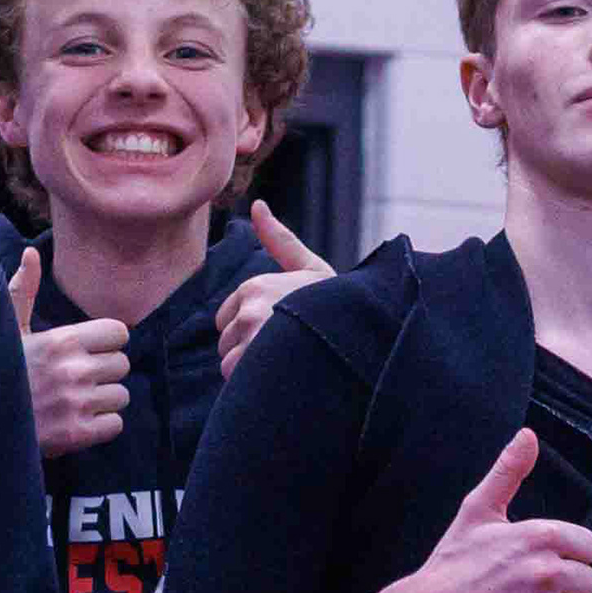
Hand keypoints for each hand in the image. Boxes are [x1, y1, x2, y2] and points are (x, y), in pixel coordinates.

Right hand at [7, 243, 129, 458]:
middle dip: (105, 371)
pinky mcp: (78, 434)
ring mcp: (77, 404)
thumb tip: (31, 252)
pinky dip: (102, 425)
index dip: (107, 342)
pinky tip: (80, 420)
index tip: (90, 350)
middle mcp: (74, 370)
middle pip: (122, 365)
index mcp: (62, 340)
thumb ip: (24, 290)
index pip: (119, 333)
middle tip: (81, 379)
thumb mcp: (7, 326)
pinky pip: (116, 424)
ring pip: (122, 395)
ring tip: (78, 400)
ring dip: (105, 399)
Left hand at [214, 204, 333, 375]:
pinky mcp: (255, 370)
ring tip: (285, 369)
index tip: (280, 331)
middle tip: (286, 353)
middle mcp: (248, 311)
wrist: (365, 340)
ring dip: (250, 373)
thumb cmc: (337, 305)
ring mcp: (251, 342)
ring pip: (229, 365)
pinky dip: (254, 388)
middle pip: (226, 342)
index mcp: (254, 286)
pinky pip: (235, 385)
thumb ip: (280, 241)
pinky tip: (281, 383)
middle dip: (247, 351)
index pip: (227, 318)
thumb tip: (256, 204)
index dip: (249, 329)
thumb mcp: (311, 269)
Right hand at [386, 428, 591, 592]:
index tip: (542, 564)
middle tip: (528, 592)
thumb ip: (508, 472)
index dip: (570, 557)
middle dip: (564, 589)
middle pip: (588, 583)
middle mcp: (545, 572)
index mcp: (540, 536)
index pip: (590, 548)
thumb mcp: (476, 511)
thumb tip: (528, 435)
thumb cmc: (451, 564)